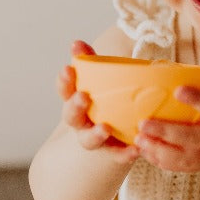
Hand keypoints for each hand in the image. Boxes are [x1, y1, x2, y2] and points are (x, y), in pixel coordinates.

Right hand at [60, 41, 138, 163]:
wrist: (117, 136)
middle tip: (83, 97)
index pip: (65, 90)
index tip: (67, 69)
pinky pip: (117, 155)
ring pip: (89, 140)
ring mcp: (95, 139)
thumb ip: (91, 63)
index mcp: (76, 101)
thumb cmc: (108, 100)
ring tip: (105, 128)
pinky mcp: (113, 152)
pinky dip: (124, 154)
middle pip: (71, 116)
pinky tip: (135, 149)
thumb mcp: (100, 81)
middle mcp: (81, 122)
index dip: (64, 81)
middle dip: (75, 106)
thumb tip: (76, 43)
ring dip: (95, 134)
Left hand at [132, 49, 199, 172]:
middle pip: (195, 139)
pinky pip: (183, 168)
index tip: (178, 90)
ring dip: (160, 150)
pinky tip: (146, 151)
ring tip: (139, 139)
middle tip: (144, 122)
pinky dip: (163, 162)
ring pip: (186, 158)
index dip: (199, 100)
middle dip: (168, 132)